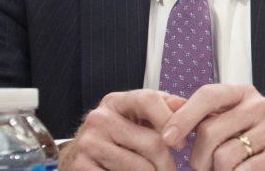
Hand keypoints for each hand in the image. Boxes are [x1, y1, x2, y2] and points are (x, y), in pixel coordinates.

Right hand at [59, 89, 185, 170]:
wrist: (80, 156)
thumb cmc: (117, 135)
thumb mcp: (136, 116)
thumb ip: (163, 107)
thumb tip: (185, 105)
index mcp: (115, 101)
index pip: (149, 100)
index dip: (171, 120)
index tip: (181, 143)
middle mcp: (99, 119)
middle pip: (151, 142)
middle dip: (167, 162)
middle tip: (170, 170)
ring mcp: (88, 144)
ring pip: (140, 167)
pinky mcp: (81, 167)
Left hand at [162, 84, 264, 170]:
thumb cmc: (246, 143)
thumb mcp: (224, 123)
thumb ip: (198, 114)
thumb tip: (168, 103)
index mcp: (243, 94)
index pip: (208, 95)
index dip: (183, 117)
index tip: (167, 138)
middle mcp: (261, 106)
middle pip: (210, 131)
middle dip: (198, 156)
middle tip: (205, 165)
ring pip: (223, 156)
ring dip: (218, 170)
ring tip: (228, 168)